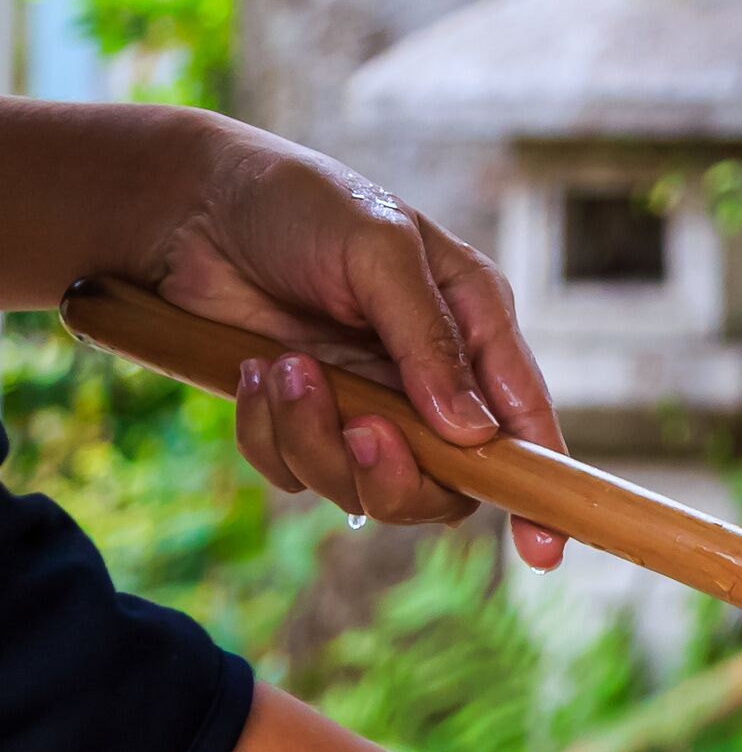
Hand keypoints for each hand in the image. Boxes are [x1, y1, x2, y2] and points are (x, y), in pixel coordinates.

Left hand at [134, 111, 570, 568]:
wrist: (188, 202)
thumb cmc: (301, 203)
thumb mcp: (378, 250)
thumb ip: (428, 340)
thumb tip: (473, 434)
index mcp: (474, 328)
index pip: (523, 423)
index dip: (538, 488)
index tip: (543, 549)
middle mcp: (429, 380)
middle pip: (444, 484)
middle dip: (394, 473)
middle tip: (359, 429)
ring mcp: (365, 405)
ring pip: (362, 487)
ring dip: (314, 438)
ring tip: (285, 367)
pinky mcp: (303, 420)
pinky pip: (294, 472)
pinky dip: (268, 433)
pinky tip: (255, 372)